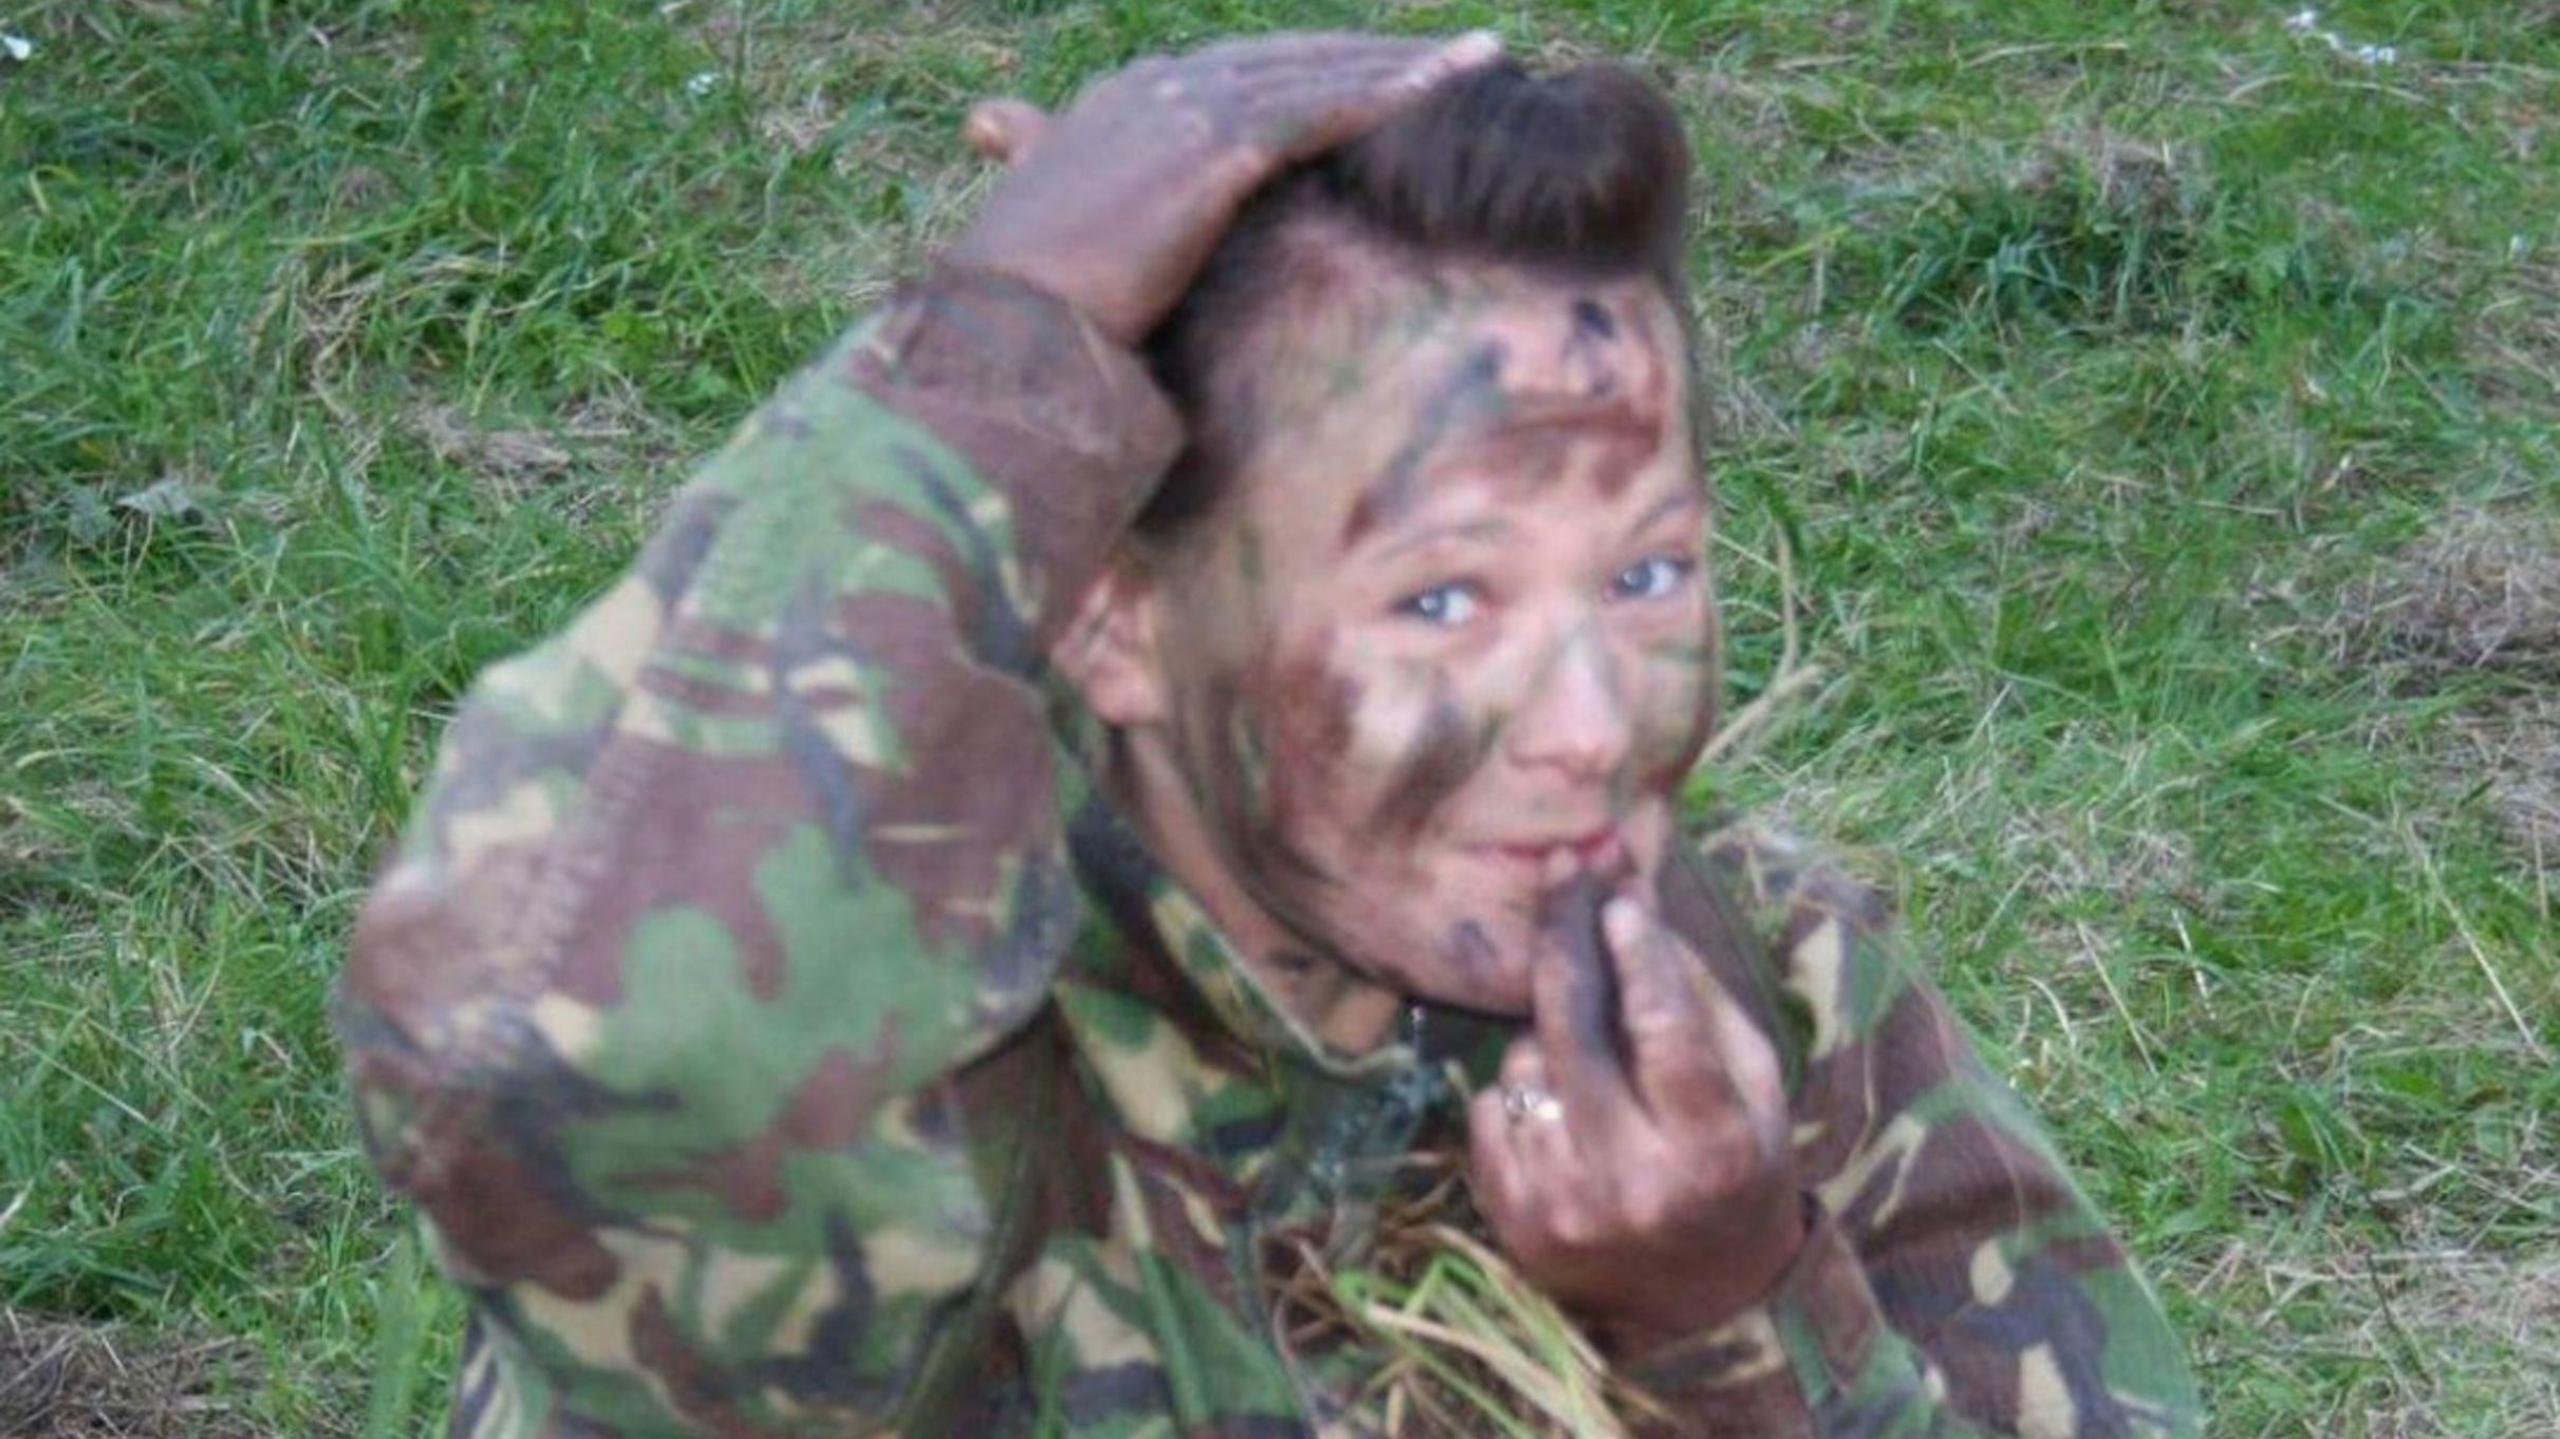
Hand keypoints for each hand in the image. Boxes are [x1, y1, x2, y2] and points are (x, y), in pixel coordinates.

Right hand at [947, 30, 1502, 343]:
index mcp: (1123, 99)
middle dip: (1377, 54)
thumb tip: (1020, 167)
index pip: (1244, 69)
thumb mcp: (1057, 230)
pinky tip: (1442, 87)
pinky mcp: (1214, 151)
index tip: (1384, 72)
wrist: (1004, 326)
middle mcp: (1156, 87)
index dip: (1321, 67)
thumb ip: (1068, 188)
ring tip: (1481, 60)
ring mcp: (1185, 111)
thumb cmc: (1024, 304)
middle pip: (1293, 57)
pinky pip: (1318, 110)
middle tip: (1461, 54)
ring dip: (1405, 64)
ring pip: (1318, 73)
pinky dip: (1384, 93)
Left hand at [1467, 875, 1805, 1353]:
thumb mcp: (1752, 1091)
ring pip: (1524, 1061)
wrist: (1700, 1306)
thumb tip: (1634, 900)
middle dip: (1566, 937)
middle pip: (1574, 1031)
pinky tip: (1565, 1113)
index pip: (1666, 1033)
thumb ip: (1697, 998)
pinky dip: (1520, 1090)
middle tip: (1562, 870)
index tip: (1617, 892)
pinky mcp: (1510, 1222)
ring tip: (1599, 1069)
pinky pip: (1490, 1104)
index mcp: (1712, 1151)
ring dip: (1551, 1036)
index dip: (1638, 955)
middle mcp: (1631, 1183)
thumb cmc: (1738, 1172)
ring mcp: (1561, 1206)